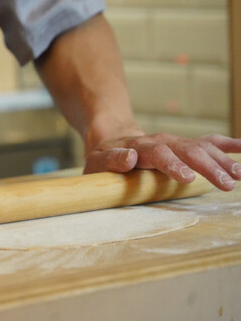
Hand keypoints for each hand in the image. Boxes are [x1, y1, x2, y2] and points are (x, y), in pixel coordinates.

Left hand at [84, 133, 240, 190]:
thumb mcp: (98, 161)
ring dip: (223, 160)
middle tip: (227, 184)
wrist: (112, 140)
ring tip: (239, 175)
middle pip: (188, 150)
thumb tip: (129, 158)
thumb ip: (112, 160)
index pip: (159, 154)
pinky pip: (209, 142)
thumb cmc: (103, 158)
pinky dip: (228, 144)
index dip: (174, 165)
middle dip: (208, 167)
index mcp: (141, 148)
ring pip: (202, 147)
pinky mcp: (184, 145)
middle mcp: (162, 142)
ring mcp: (175, 142)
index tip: (189, 178)